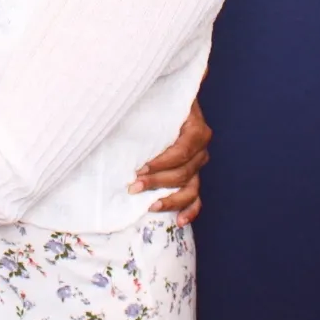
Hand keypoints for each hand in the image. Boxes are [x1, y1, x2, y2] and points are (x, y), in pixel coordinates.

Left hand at [127, 98, 210, 224]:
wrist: (169, 100)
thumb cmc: (157, 99)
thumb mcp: (152, 98)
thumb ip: (143, 103)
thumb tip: (119, 106)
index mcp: (194, 128)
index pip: (182, 151)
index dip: (162, 163)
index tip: (139, 168)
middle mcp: (200, 147)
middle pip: (183, 172)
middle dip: (157, 182)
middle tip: (132, 187)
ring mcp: (198, 164)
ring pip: (191, 188)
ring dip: (170, 200)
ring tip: (151, 206)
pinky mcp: (193, 176)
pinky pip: (197, 197)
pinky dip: (190, 210)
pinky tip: (179, 221)